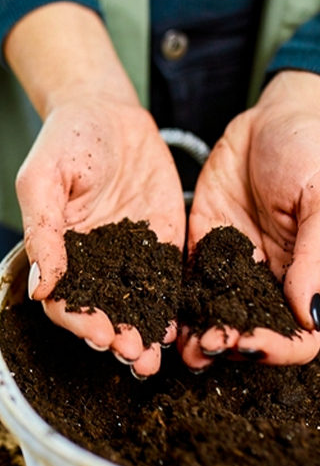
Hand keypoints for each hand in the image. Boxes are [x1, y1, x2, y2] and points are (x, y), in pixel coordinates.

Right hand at [5, 3, 185, 376]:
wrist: (108, 111)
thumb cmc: (66, 141)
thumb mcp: (43, 180)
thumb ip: (42, 232)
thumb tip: (40, 287)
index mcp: (58, 252)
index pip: (64, 300)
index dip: (78, 321)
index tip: (97, 333)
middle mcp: (92, 262)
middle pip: (101, 311)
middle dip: (115, 337)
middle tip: (132, 354)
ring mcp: (128, 256)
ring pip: (135, 305)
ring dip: (142, 333)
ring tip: (154, 357)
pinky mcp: (161, 244)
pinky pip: (166, 281)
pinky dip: (171, 308)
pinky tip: (180, 329)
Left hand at [183, 70, 319, 368]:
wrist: (272, 116)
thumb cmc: (312, 148)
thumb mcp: (319, 198)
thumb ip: (316, 256)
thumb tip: (312, 316)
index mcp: (309, 275)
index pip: (301, 333)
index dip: (279, 346)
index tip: (249, 344)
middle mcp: (272, 279)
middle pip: (253, 331)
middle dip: (230, 345)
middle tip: (203, 348)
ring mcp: (235, 266)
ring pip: (217, 314)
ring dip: (199, 335)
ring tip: (180, 347)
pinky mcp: (204, 246)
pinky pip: (188, 281)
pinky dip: (176, 303)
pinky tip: (160, 318)